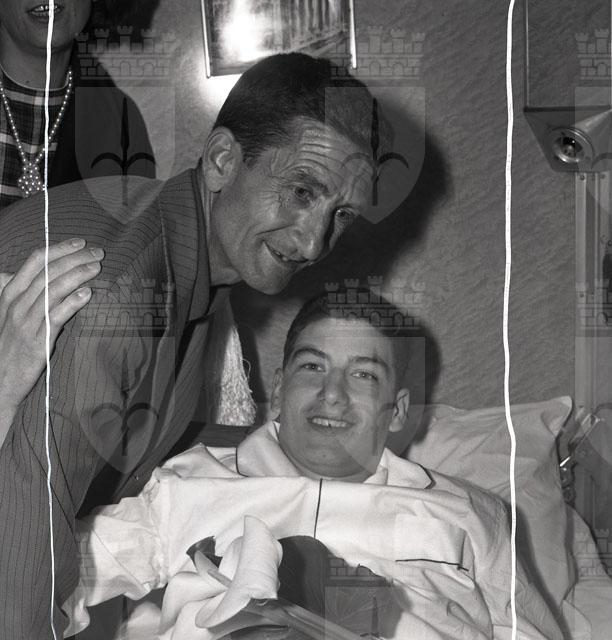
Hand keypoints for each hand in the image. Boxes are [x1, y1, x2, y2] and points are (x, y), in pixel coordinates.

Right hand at [0, 238, 103, 423]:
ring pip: (53, 289)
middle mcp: (16, 304)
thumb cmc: (9, 345)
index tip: (81, 242)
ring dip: (78, 275)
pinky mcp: (37, 341)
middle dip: (76, 258)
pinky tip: (88, 294)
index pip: (35, 261)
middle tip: (99, 253)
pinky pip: (56, 316)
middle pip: (49, 271)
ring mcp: (26, 322)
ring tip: (97, 268)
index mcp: (9, 293)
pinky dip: (72, 303)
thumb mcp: (8, 314)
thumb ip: (19, 293)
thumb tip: (25, 274)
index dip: (59, 249)